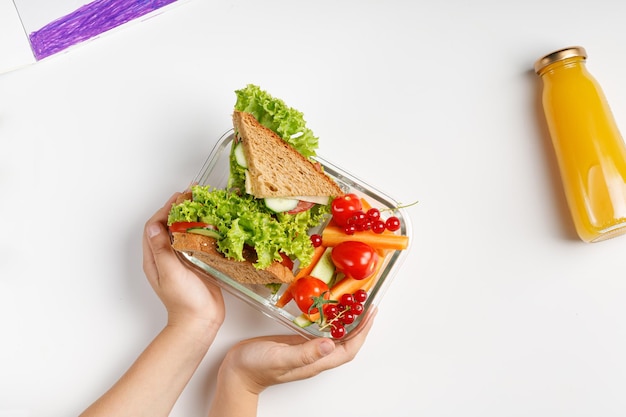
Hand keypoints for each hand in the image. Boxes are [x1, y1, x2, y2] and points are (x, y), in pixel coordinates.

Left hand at [143, 192, 224, 337]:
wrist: (200, 322)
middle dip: (178, 209)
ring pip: (182, 232)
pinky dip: (202, 230)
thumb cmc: (184, 301)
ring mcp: (181, 260)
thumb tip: (154, 226)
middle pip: (168, 226)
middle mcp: (166, 257)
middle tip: (192, 194)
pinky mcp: (196, 264)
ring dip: (190, 217)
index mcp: (155, 258)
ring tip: (202, 203)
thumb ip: (162, 249)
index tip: (179, 198)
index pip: (155, 226)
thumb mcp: (170, 273)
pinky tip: (213, 224)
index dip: (166, 209)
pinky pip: (196, 242)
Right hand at [207, 310, 375, 416]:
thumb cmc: (256, 368)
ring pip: (334, 336)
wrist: (237, 372)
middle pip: (346, 343)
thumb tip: (330, 344)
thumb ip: (305, 353)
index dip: (362, 333)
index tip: (370, 314)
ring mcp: (306, 348)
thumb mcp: (281, 358)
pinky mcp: (297, 342)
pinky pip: (320, 331)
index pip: (348, 349)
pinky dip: (329, 320)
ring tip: (354, 304)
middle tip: (367, 304)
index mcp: (315, 362)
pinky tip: (328, 309)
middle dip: (360, 325)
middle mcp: (314, 356)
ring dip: (346, 322)